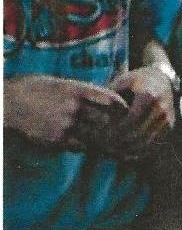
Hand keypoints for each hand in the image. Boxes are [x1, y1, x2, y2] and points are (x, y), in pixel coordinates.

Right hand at [2, 74, 126, 149]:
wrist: (7, 103)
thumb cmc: (32, 89)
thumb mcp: (58, 83)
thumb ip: (80, 91)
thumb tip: (104, 99)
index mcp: (75, 89)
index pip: (110, 99)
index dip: (120, 107)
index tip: (123, 111)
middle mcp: (73, 106)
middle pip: (106, 120)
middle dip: (110, 124)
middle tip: (115, 127)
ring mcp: (66, 124)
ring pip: (95, 135)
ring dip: (97, 137)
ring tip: (97, 136)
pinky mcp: (57, 139)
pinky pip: (80, 146)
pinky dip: (83, 145)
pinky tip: (78, 140)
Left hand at [103, 64, 174, 158]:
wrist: (161, 80)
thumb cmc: (135, 81)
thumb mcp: (121, 83)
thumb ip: (110, 99)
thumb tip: (93, 116)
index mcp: (149, 95)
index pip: (130, 119)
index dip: (115, 129)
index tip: (99, 135)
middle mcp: (161, 109)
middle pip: (138, 133)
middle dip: (119, 142)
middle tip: (101, 147)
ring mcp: (167, 119)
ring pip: (145, 142)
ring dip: (127, 150)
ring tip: (109, 152)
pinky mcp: (168, 128)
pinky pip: (152, 145)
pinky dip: (137, 152)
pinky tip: (122, 154)